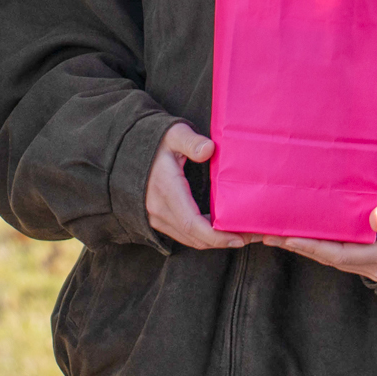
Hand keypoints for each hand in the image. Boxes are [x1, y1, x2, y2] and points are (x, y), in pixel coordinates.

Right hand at [144, 123, 251, 250]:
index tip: (239, 238)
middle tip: (250, 236)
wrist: (125, 151)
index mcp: (166, 190)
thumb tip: (209, 149)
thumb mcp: (173, 134)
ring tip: (240, 232)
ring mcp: (156, 217)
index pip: (192, 224)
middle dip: (224, 241)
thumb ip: (191, 141)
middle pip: (195, 237)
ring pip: (189, 239)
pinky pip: (182, 235)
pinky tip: (219, 228)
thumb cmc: (153, 141)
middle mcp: (159, 210)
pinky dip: (202, 236)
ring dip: (214, 240)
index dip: (216, 236)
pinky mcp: (157, 219)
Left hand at [264, 203, 376, 280]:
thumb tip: (374, 218)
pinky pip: (336, 256)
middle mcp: (372, 267)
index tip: (289, 238)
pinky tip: (301, 237)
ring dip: (304, 247)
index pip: (340, 254)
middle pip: (328, 258)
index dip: (314, 247)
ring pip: (330, 258)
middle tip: (269, 235)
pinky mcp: (366, 262)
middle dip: (299, 247)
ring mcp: (368, 267)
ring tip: (277, 235)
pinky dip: (318, 247)